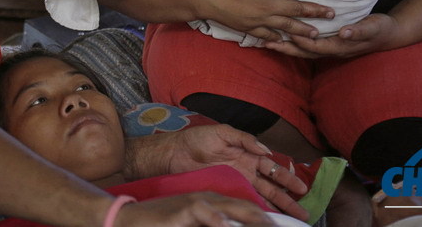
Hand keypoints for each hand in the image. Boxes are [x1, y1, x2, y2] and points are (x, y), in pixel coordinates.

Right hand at [117, 192, 275, 225]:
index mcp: (215, 202)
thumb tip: (230, 226)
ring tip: (270, 225)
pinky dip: (220, 221)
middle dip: (270, 216)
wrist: (131, 218)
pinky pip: (207, 214)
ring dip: (253, 218)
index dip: (268, 214)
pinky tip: (229, 226)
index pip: (248, 207)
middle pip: (248, 205)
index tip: (285, 222)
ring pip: (233, 208)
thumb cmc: (163, 224)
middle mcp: (211, 198)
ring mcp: (199, 201)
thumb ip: (215, 224)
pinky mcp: (186, 208)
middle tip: (290, 222)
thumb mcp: (193, 224)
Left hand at [168, 124, 308, 220]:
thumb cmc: (198, 139)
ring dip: (276, 208)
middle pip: (272, 187)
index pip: (272, 168)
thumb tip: (265, 150)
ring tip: (291, 219)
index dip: (287, 178)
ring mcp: (236, 184)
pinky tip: (266, 218)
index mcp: (248, 155)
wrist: (175, 153)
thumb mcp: (223, 132)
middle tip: (303, 211)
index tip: (302, 188)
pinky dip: (255, 211)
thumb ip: (244, 139)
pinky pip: (243, 203)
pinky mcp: (224, 193)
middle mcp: (246, 172)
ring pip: (261, 198)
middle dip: (288, 199)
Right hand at [196, 0, 335, 42]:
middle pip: (298, 10)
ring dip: (304, 30)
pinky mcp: (249, 28)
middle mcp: (269, 6)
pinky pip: (268, 35)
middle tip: (333, 14)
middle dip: (317, 12)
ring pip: (287, 27)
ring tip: (316, 34)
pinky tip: (285, 41)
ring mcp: (260, 19)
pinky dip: (278, 39)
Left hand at [264, 13, 399, 58]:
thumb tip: (344, 33)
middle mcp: (333, 50)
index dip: (300, 41)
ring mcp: (331, 48)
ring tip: (268, 40)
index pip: (315, 46)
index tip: (284, 34)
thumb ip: (359, 31)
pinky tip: (285, 35)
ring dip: (287, 46)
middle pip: (304, 52)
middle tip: (266, 41)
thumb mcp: (373, 27)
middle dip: (286, 47)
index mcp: (340, 46)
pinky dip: (295, 42)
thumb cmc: (381, 29)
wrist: (389, 35)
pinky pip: (309, 44)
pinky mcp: (330, 42)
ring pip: (304, 50)